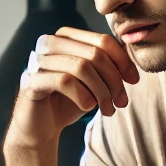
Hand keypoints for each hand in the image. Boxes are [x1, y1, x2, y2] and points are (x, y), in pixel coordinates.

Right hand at [6, 27, 139, 149]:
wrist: (41, 128)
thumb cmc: (69, 101)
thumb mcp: (93, 80)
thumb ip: (107, 63)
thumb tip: (131, 49)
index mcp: (66, 37)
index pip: (102, 40)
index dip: (123, 61)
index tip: (134, 81)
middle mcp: (49, 43)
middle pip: (94, 53)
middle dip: (114, 80)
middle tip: (123, 102)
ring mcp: (37, 61)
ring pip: (81, 66)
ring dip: (101, 92)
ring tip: (108, 110)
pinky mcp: (31, 81)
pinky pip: (64, 81)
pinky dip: (83, 95)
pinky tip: (89, 107)